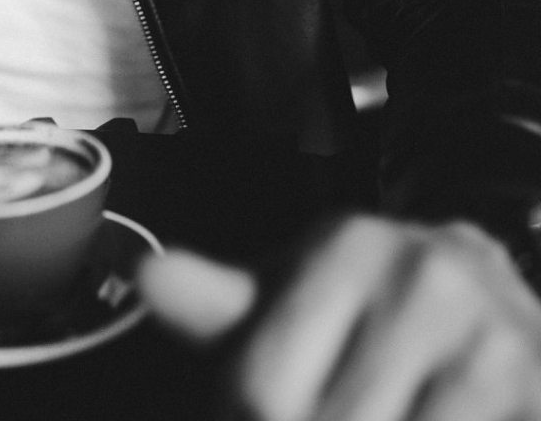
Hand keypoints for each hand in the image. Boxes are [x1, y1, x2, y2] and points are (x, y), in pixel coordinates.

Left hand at [139, 213, 540, 419]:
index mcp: (344, 247)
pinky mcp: (520, 369)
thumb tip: (147, 278)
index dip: (247, 418)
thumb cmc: (371, 309)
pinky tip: (409, 415)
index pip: (262, 387)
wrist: (491, 302)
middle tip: (314, 407)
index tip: (254, 412)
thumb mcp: (293, 300)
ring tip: (366, 406)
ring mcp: (476, 322)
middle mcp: (414, 270)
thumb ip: (222, 304)